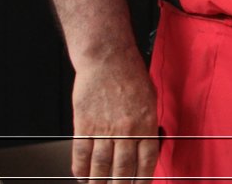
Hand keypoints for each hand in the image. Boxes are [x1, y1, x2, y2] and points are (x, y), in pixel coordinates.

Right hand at [70, 51, 158, 181]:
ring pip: (101, 166)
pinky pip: (81, 154)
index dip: (143, 179)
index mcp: (146, 122)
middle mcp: (126, 129)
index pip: (147, 160)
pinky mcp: (84, 125)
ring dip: (100, 182)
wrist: (107, 58)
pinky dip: (81, 169)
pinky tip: (83, 176)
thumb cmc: (130, 74)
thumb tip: (148, 145)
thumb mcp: (150, 99)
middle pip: (123, 168)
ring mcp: (104, 128)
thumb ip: (148, 124)